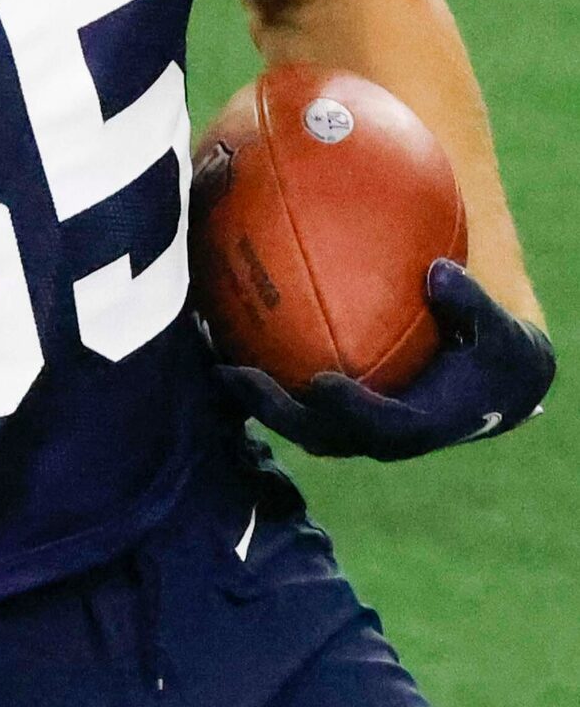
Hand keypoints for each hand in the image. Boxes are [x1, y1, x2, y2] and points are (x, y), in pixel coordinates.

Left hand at [215, 260, 554, 460]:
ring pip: (291, 419)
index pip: (378, 425)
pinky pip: (288, 394)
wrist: (491, 387)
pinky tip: (218, 326)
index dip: (350, 409)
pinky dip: (255, 369)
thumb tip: (438, 272)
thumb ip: (470, 304)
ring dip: (247, 393)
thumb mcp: (500, 331)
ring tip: (206, 352)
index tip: (324, 383)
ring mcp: (350, 427)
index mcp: (416, 424)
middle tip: (233, 372)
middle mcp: (375, 434)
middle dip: (271, 407)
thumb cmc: (494, 353)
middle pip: (314, 431)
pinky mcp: (334, 411)